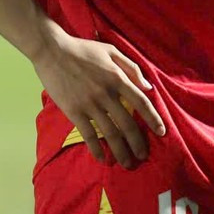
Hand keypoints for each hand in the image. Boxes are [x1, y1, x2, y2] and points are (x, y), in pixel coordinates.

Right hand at [32, 29, 165, 168]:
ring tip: (127, 163)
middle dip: (138, 143)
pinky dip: (96, 149)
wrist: (52, 51)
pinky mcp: (74, 111)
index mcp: (117, 78)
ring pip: (110, 133)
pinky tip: (102, 159)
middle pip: (128, 124)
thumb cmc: (82, 49)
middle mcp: (107, 94)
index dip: (153, 119)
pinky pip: (89, 135)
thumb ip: (131, 67)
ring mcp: (90, 104)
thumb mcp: (111, 51)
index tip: (161, 132)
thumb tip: (147, 86)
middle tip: (143, 156)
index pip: (141, 103)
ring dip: (120, 151)